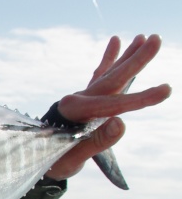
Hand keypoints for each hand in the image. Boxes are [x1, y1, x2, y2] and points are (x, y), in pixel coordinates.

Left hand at [46, 34, 171, 180]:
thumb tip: (121, 123)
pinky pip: (98, 76)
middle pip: (112, 79)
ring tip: (144, 36)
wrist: (34, 159)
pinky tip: (115, 40)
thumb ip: (97, 142)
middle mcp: (77, 100)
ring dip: (127, 56)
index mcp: (74, 113)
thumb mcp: (73, 158)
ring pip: (109, 74)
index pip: (112, 104)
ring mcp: (81, 98)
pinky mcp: (84, 99)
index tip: (165, 90)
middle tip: (156, 38)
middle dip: (135, 60)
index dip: (139, 98)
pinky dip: (108, 59)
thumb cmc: (54, 162)